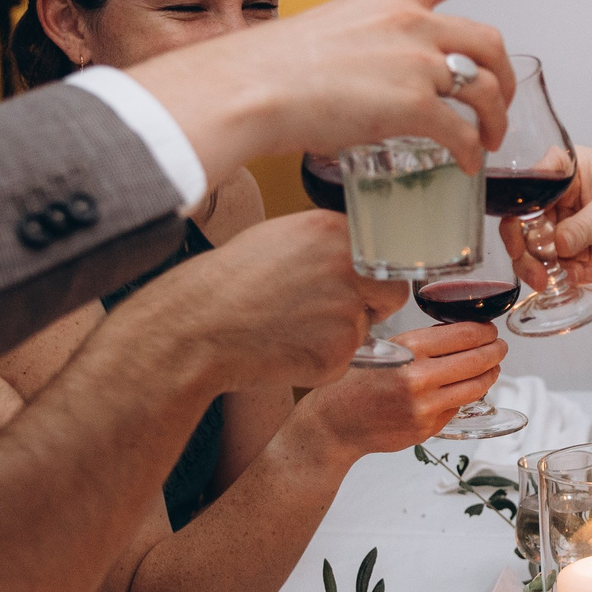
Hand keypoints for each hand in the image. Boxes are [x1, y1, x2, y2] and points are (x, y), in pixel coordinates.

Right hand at [127, 0, 547, 178]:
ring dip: (494, 120)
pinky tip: (463, 166)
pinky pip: (462, 132)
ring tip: (487, 142)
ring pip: (484, 89)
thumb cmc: (272, 69)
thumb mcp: (328, 33)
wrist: (253, 89)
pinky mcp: (414, 104)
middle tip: (500, 102)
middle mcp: (411, 21)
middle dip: (504, 76)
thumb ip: (365, 46)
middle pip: (488, 41)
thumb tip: (370, 80)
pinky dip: (469, 152)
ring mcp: (416, 61)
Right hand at [172, 210, 406, 386]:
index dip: (372, 275)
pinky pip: (346, 359)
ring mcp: (346, 312)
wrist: (198, 326)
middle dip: (371, 306)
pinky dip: (323, 360)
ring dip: (338, 335)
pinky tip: (287, 347)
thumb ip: (328, 245)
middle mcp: (348, 268)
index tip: (360, 285)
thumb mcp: (282, 238)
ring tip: (289, 327)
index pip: (387, 255)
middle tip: (330, 313)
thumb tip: (359, 258)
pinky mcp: (339, 352)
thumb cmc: (229, 282)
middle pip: (392, 293)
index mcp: (335, 232)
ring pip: (364, 329)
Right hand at [299, 322, 507, 457]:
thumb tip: (465, 333)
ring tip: (492, 367)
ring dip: (490, 375)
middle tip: (500, 347)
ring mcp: (425, 406)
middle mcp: (419, 377)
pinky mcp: (426, 428)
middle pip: (478, 360)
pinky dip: (465, 396)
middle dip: (495, 351)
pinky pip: (457, 408)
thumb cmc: (358, 381)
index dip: (486, 331)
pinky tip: (462, 389)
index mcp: (409, 348)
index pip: (466, 334)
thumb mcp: (388, 348)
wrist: (335, 422)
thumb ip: (425, 341)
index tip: (490, 330)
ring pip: (475, 387)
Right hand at [501, 151, 591, 287]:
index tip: (525, 240)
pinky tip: (589, 273)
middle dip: (527, 253)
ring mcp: (569, 222)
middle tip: (539, 275)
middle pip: (524, 225)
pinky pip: (560, 265)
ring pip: (538, 250)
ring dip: (546, 270)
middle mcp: (561, 195)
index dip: (519, 216)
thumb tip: (553, 246)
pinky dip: (568, 275)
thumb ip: (583, 228)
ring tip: (566, 277)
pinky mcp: (581, 246)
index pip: (528, 189)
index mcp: (566, 170)